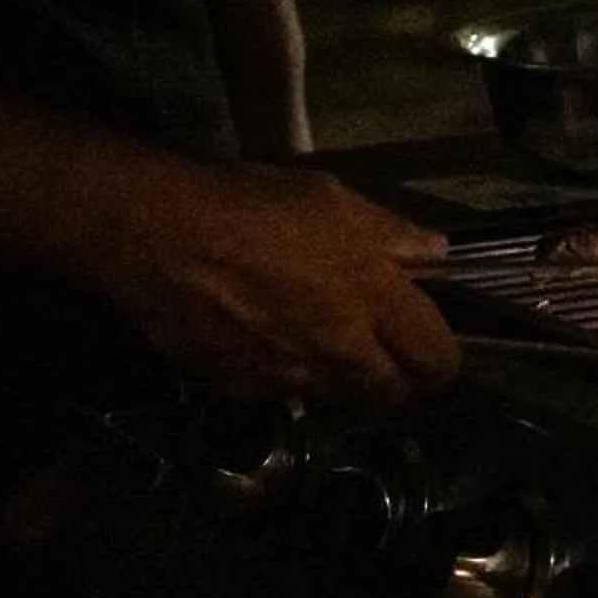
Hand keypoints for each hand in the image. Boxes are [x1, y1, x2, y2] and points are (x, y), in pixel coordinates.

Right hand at [94, 162, 460, 408]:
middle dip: (397, 382)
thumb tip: (437, 253)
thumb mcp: (332, 200)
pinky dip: (282, 376)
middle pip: (391, 394)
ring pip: (336, 397)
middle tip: (385, 357)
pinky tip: (264, 342)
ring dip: (340, 381)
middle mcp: (339, 350)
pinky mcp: (238, 388)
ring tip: (322, 344)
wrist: (155, 236)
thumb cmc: (251, 206)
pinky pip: (277, 392)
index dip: (442, 360)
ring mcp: (287, 375)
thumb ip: (392, 234)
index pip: (437, 358)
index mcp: (374, 300)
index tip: (432, 348)